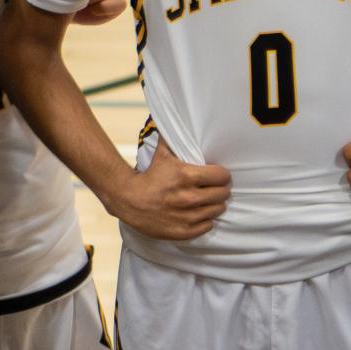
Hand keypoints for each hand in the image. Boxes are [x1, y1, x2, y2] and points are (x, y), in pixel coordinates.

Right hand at [106, 137, 231, 240]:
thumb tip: (181, 118)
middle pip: (223, 194)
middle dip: (219, 189)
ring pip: (217, 210)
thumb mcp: (162, 154)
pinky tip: (198, 213)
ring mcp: (187, 216)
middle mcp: (188, 197)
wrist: (128, 200)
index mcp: (185, 176)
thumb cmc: (148, 176)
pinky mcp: (184, 231)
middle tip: (212, 188)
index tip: (216, 175)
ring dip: (214, 205)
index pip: (222, 176)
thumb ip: (174, 139)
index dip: (221, 175)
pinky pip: (208, 226)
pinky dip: (205, 220)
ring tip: (205, 200)